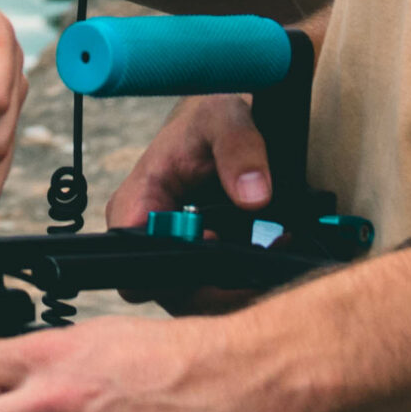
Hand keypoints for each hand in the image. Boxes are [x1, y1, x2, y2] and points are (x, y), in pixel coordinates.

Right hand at [104, 94, 274, 311]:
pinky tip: (274, 245)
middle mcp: (147, 234)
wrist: (219, 119)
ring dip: (239, 282)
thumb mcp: (226, 117)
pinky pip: (215, 286)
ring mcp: (170, 250)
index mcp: (138, 202)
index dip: (179, 272)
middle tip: (263, 255)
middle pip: (171, 293)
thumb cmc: (209, 116)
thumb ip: (240, 151)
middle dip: (221, 285)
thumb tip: (253, 197)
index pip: (134, 268)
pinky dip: (246, 276)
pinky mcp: (194, 257)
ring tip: (276, 243)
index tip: (217, 243)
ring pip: (198, 296)